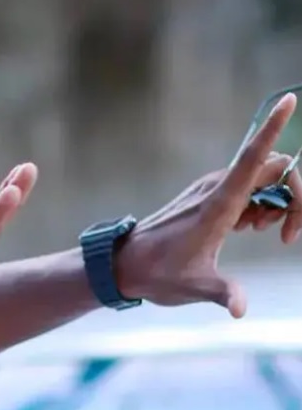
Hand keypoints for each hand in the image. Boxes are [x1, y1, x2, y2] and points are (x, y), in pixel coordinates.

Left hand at [116, 93, 299, 317]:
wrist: (126, 265)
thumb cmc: (157, 274)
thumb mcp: (195, 288)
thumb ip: (223, 294)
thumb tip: (241, 310)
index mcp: (219, 203)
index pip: (253, 158)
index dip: (274, 128)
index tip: (291, 100)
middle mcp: (218, 188)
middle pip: (276, 170)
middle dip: (297, 197)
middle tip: (285, 237)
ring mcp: (214, 190)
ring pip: (266, 179)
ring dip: (280, 203)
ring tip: (259, 233)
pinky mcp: (212, 196)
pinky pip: (252, 187)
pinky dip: (264, 204)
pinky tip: (250, 228)